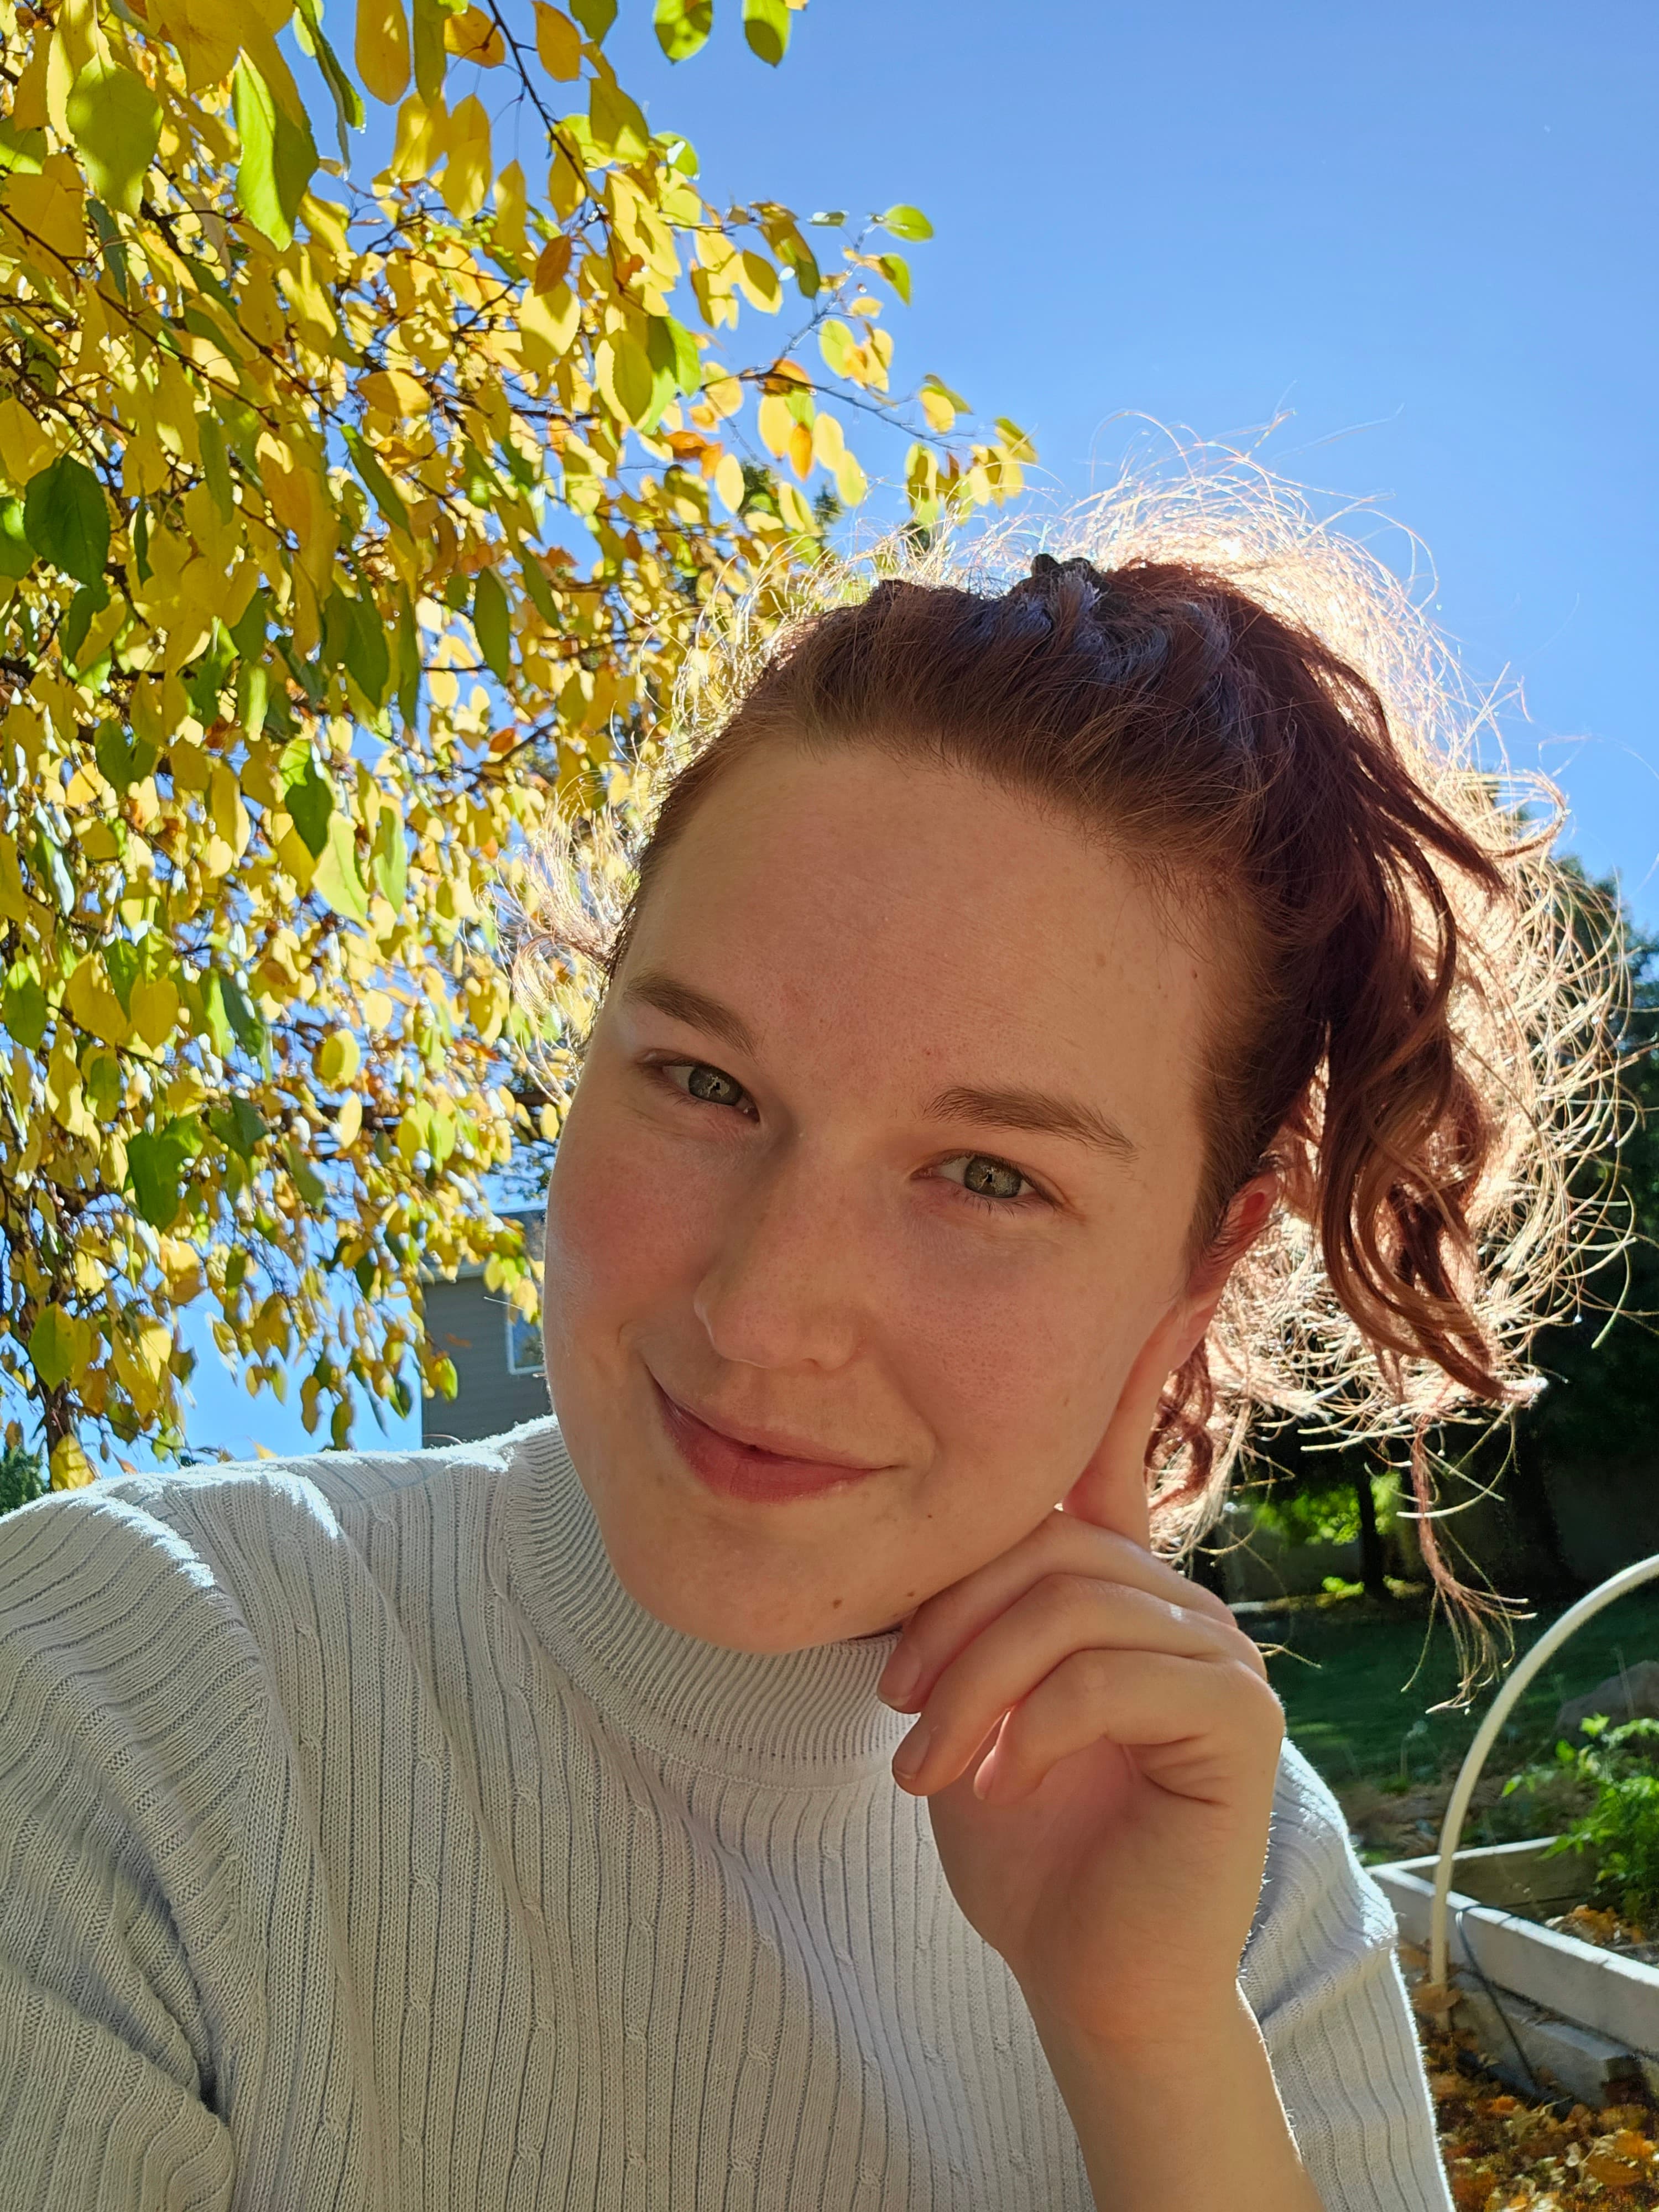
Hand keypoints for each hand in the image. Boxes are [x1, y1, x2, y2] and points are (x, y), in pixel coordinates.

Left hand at [876, 1300, 1284, 2051]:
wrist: (1074, 1966)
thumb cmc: (1011, 1829)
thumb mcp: (964, 1691)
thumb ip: (967, 1599)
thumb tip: (918, 1500)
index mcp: (1107, 1573)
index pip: (1117, 1434)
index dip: (1146, 1335)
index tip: (1192, 1229)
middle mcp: (1173, 1592)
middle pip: (1043, 1540)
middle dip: (949, 1624)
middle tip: (896, 1713)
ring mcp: (1218, 1650)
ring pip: (1067, 1605)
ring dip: (972, 1687)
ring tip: (924, 1768)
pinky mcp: (1237, 1716)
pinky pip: (1114, 1672)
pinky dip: (1033, 1724)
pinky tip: (997, 1780)